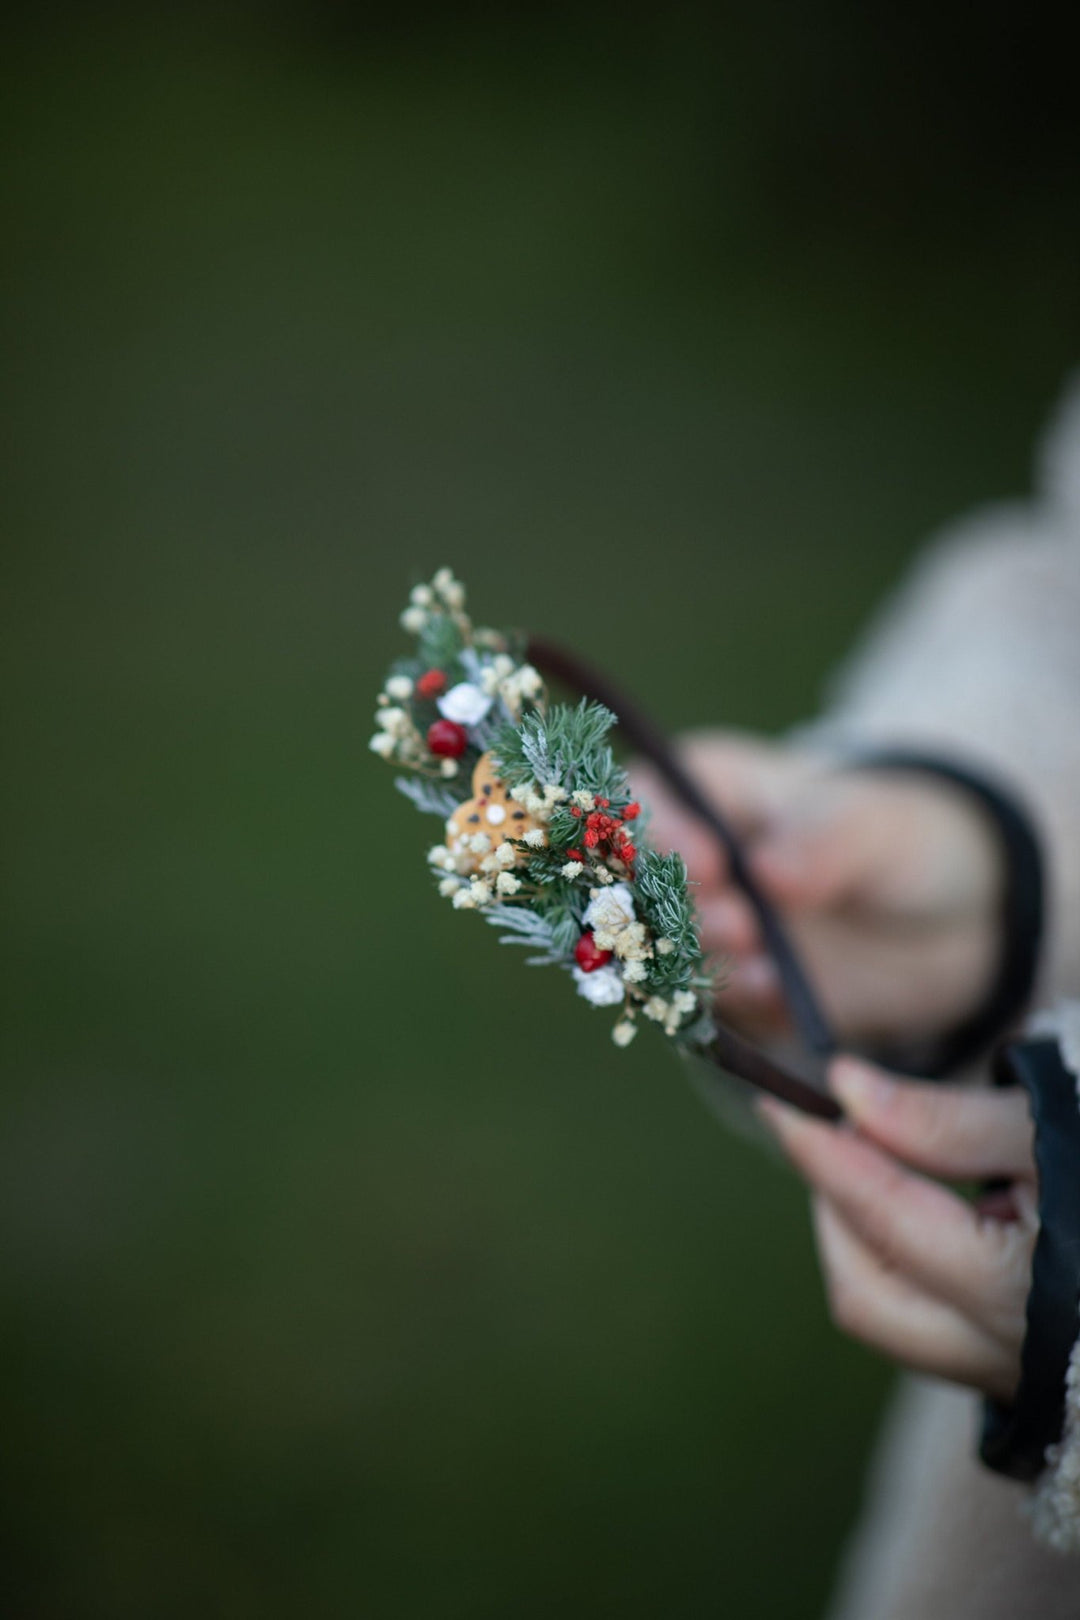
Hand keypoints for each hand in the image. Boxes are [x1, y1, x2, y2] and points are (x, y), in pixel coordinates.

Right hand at [631, 731, 1003, 1046]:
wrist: (947, 924)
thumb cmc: (900, 841)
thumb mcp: (876, 826)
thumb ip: (824, 841)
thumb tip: (767, 872)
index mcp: (708, 792)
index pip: (645, 800)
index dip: (658, 830)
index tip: (711, 861)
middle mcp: (688, 862)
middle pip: (634, 883)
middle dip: (673, 907)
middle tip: (740, 923)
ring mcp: (703, 928)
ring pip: (656, 948)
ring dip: (692, 957)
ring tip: (758, 954)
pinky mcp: (722, 990)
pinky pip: (697, 1005)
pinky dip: (724, 1004)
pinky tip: (773, 992)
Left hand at [759, 1057, 1035, 1401]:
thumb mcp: (1057, 1126)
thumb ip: (947, 1120)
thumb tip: (847, 1090)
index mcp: (1022, 1290)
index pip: (886, 1217)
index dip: (824, 1154)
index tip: (781, 1097)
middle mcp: (1007, 1350)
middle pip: (864, 1291)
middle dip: (831, 1207)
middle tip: (827, 1131)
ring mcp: (1011, 1371)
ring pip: (888, 1317)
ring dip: (858, 1238)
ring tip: (872, 1161)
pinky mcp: (1019, 1370)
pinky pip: (925, 1326)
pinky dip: (899, 1263)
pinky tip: (918, 1203)